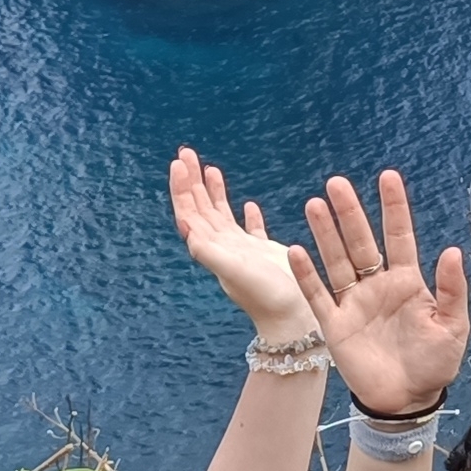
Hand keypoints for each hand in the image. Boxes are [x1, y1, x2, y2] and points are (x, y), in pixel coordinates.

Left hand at [168, 147, 307, 333]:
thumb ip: (209, 251)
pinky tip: (249, 204)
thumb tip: (186, 227)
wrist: (292, 318)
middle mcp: (222, 247)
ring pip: (221, 215)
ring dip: (213, 191)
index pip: (189, 212)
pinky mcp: (263, 254)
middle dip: (191, 181)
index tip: (179, 163)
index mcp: (212, 248)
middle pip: (201, 208)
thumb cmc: (265, 297)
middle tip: (186, 152)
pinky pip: (251, 230)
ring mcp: (242, 250)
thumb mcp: (234, 271)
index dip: (182, 188)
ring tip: (209, 168)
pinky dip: (246, 215)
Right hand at [288, 168, 470, 418]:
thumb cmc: (435, 363)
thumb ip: (451, 290)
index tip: (387, 177)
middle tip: (337, 182)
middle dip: (350, 213)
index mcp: (407, 282)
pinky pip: (318, 295)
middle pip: (361, 242)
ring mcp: (354, 303)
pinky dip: (307, 275)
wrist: (407, 400)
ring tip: (315, 204)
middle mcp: (377, 286)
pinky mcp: (335, 325)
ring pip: (336, 261)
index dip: (394, 207)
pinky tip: (296, 250)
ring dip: (326, 235)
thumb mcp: (452, 327)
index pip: (399, 236)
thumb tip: (451, 251)